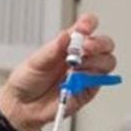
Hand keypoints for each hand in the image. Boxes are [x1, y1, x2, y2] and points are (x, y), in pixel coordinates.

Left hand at [0, 14, 116, 130]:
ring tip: (76, 67)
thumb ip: (51, 50)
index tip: (84, 27)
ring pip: (107, 62)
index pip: (86, 27)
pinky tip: (78, 79)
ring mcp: (85, 73)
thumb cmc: (26, 81)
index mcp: (67, 45)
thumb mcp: (34, 62)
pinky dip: (92, 78)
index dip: (89, 24)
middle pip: (104, 44)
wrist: (22, 106)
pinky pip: (100, 82)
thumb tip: (65, 36)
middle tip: (85, 47)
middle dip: (99, 43)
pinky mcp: (87, 90)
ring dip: (95, 61)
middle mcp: (80, 57)